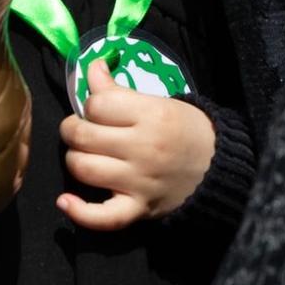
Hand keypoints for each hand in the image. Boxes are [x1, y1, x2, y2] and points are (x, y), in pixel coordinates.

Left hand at [56, 60, 214, 230]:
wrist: (219, 167)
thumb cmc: (186, 129)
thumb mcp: (158, 102)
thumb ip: (119, 89)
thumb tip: (91, 67)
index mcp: (151, 115)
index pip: (97, 105)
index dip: (91, 105)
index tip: (99, 110)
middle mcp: (144, 148)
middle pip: (83, 136)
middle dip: (74, 129)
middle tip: (83, 130)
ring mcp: (140, 181)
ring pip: (83, 169)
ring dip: (75, 159)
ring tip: (85, 155)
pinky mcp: (139, 208)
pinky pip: (102, 217)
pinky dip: (79, 212)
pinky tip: (65, 201)